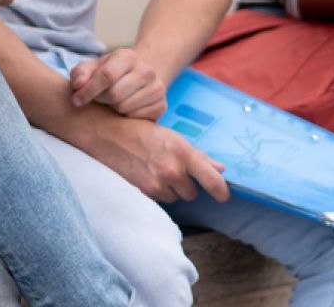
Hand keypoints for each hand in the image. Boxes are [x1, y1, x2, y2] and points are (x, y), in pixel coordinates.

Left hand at [70, 48, 166, 119]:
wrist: (138, 78)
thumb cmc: (110, 73)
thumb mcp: (92, 68)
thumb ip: (80, 73)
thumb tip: (78, 85)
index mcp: (127, 56)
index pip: (106, 75)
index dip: (88, 91)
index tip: (77, 101)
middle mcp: (146, 70)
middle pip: (115, 95)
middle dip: (101, 100)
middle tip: (98, 99)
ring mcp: (157, 88)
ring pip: (125, 108)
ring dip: (113, 109)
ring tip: (112, 102)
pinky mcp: (161, 106)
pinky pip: (136, 119)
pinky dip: (126, 117)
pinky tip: (124, 108)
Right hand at [89, 114, 229, 203]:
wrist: (110, 136)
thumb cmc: (144, 133)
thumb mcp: (174, 138)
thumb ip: (198, 156)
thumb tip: (220, 169)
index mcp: (184, 152)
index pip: (212, 180)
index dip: (221, 191)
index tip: (223, 195)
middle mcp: (173, 170)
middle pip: (192, 193)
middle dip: (186, 185)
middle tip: (173, 169)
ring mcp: (158, 183)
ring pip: (176, 198)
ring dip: (171, 189)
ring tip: (158, 170)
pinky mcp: (145, 192)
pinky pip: (161, 200)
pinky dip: (158, 192)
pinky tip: (149, 176)